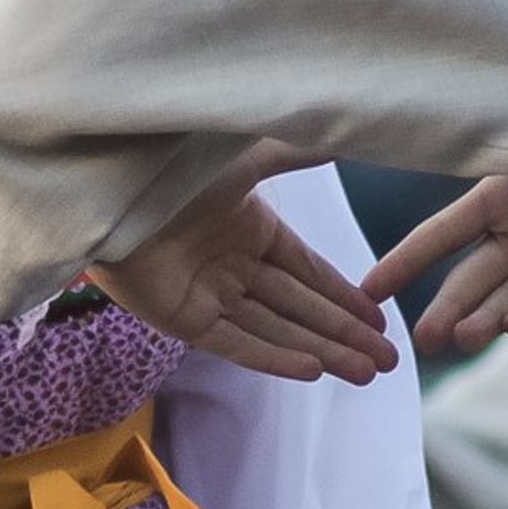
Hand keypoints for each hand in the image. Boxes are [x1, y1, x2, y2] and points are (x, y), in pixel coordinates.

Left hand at [91, 178, 396, 384]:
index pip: (308, 272)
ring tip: (367, 374)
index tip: (380, 320)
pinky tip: (313, 370)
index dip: (345, 297)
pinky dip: (273, 356)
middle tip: (389, 361)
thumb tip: (351, 134)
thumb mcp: (251, 157)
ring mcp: (207, 294)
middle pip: (300, 308)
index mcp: (250, 229)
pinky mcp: (181, 319)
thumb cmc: (175, 166)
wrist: (117, 189)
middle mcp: (232, 266)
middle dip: (345, 335)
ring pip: (276, 329)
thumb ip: (302, 154)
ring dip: (322, 351)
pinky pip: (235, 342)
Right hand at [365, 175, 507, 354]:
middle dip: (444, 310)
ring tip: (463, 337)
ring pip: (507, 298)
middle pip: (470, 278)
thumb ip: (501, 172)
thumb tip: (446, 178)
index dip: (403, 262)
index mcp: (499, 200)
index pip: (438, 235)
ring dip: (483, 321)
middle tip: (424, 337)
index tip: (368, 291)